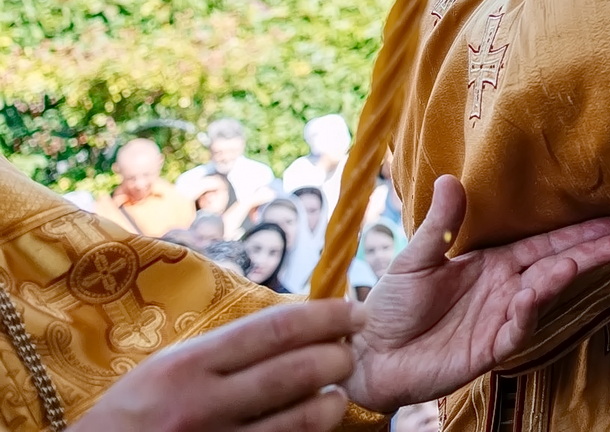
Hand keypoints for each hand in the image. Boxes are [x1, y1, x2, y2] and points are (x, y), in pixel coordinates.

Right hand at [70, 299, 357, 431]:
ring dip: (332, 402)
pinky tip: (314, 424)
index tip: (353, 311)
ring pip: (302, 419)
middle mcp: (202, 405)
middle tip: (349, 351)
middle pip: (297, 371)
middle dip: (337, 357)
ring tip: (337, 393)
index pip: (275, 329)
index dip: (325, 316)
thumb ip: (224, 349)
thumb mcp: (166, 370)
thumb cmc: (133, 415)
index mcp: (187, 366)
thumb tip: (295, 322)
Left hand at [346, 175, 609, 411]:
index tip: (609, 219)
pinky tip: (533, 295)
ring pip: (541, 296)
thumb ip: (440, 224)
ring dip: (561, 278)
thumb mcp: (416, 257)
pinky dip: (527, 312)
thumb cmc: (392, 305)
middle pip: (556, 266)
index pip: (544, 245)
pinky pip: (515, 330)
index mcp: (494, 264)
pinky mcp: (489, 349)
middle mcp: (506, 289)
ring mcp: (501, 319)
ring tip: (578, 262)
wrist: (369, 353)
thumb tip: (450, 178)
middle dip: (590, 253)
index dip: (576, 233)